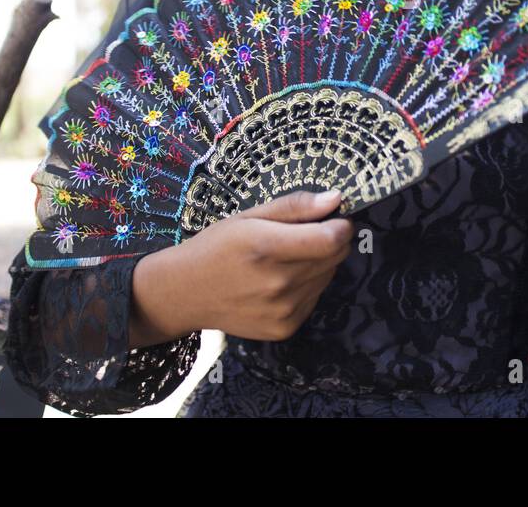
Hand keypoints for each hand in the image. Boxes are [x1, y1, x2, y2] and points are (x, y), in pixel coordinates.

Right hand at [134, 188, 352, 343]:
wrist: (185, 293)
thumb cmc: (216, 247)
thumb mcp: (248, 216)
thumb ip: (295, 207)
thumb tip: (336, 199)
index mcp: (266, 248)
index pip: (331, 240)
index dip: (341, 226)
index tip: (336, 218)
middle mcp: (278, 283)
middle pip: (334, 257)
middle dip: (331, 241)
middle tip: (306, 234)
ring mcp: (283, 311)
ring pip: (327, 277)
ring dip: (319, 264)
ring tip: (287, 258)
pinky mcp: (285, 328)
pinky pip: (314, 298)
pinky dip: (307, 286)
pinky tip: (280, 281)